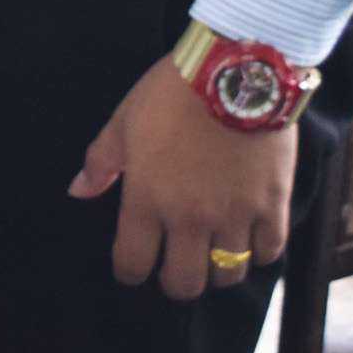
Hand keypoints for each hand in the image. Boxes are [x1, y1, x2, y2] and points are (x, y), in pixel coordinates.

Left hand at [70, 52, 297, 302]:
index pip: (132, 264)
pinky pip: (269, 251)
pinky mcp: (273, 205)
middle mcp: (190, 218)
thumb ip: (101, 162)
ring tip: (214, 252)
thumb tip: (78, 192)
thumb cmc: (173, 92)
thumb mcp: (125, 120)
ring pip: (227, 275)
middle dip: (175, 281)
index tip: (134, 265)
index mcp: (147, 200)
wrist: (236, 68)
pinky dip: (259, 251)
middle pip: (183, 284)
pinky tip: (250, 237)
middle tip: (176, 264)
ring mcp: (235, 215)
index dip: (130, 272)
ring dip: (218, 270)